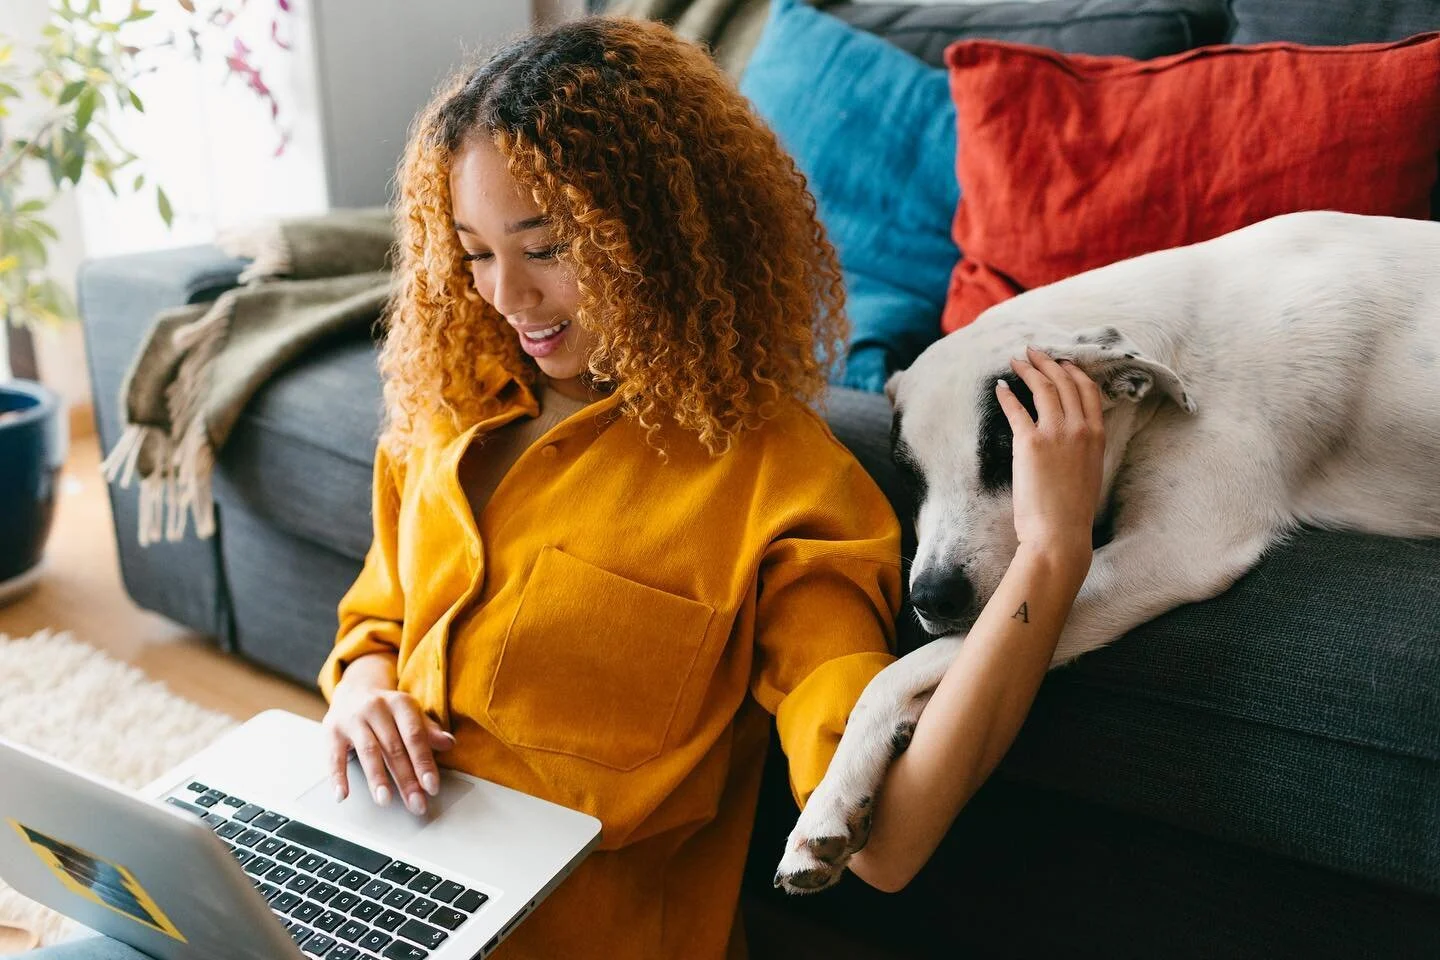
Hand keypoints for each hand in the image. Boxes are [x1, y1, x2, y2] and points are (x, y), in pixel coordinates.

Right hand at [322, 653, 455, 815]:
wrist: (354, 689)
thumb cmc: (388, 709)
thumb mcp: (410, 713)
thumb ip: (428, 730)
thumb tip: (449, 743)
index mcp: (400, 703)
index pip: (415, 736)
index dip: (424, 762)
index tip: (431, 787)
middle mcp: (377, 708)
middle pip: (394, 748)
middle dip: (406, 779)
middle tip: (415, 803)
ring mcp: (353, 719)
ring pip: (368, 752)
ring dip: (377, 778)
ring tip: (385, 800)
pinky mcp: (332, 731)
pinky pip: (335, 756)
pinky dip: (338, 777)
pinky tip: (342, 795)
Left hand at [996, 345, 1105, 563]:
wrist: (1059, 532)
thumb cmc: (1072, 510)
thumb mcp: (1089, 472)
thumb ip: (1083, 448)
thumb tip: (1071, 436)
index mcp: (1097, 435)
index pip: (1088, 391)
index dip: (1073, 371)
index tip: (1062, 362)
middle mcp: (1079, 428)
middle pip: (1064, 382)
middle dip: (1048, 362)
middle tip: (1034, 352)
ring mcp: (1055, 433)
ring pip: (1043, 388)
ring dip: (1028, 370)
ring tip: (1017, 360)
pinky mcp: (1030, 442)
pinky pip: (1016, 409)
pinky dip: (1007, 394)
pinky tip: (1001, 386)